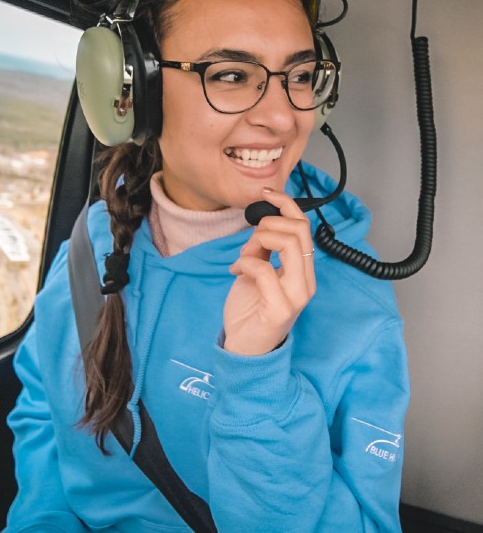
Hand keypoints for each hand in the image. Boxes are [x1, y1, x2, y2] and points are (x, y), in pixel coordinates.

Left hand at [223, 188, 315, 355]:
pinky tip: (235, 270)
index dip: (287, 203)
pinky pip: (265, 269)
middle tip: (248, 245)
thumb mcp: (256, 271)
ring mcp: (297, 295)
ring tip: (243, 257)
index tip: (266, 192)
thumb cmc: (250, 310)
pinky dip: (245, 263)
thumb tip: (260, 226)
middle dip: (266, 225)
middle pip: (299, 230)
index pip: (304, 226)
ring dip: (257, 242)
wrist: (244, 349)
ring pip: (290, 243)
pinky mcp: (281, 308)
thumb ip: (263, 249)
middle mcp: (306, 281)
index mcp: (302, 270)